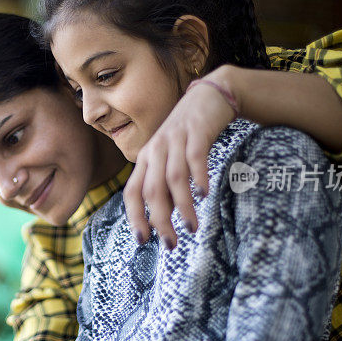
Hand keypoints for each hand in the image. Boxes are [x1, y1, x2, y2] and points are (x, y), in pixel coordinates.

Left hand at [125, 65, 238, 248]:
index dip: (134, 217)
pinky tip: (204, 195)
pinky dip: (198, 178)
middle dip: (159, 220)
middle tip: (171, 244)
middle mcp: (155, 150)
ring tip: (192, 228)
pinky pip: (194, 158)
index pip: (132, 192)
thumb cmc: (188, 135)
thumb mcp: (170, 158)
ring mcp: (175, 140)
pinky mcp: (196, 132)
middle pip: (151, 190)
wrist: (209, 97)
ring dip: (182, 206)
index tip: (142, 240)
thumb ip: (165, 185)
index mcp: (145, 159)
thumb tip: (163, 219)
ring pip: (173, 178)